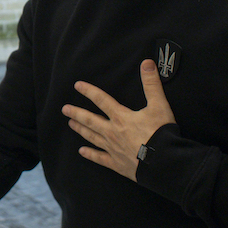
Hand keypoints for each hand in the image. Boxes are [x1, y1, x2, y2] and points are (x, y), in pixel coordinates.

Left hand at [63, 59, 176, 181]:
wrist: (162, 162)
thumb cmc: (160, 134)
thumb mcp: (159, 105)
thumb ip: (152, 84)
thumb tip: (147, 63)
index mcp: (121, 117)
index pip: (101, 100)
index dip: (89, 91)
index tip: (77, 86)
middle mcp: (113, 132)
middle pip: (90, 120)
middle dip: (77, 113)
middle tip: (65, 109)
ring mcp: (113, 149)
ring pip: (92, 137)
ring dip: (81, 130)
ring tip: (71, 124)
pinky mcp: (117, 163)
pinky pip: (100, 158)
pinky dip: (91, 154)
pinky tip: (82, 151)